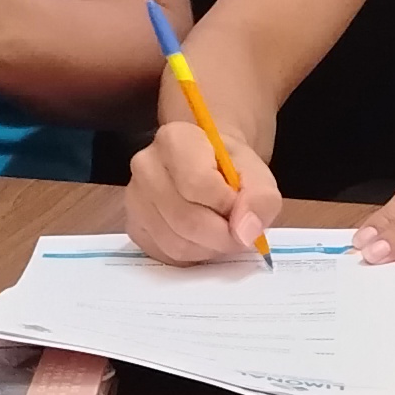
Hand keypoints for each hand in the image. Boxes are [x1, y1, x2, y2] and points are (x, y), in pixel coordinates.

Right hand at [126, 112, 284, 264]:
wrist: (209, 168)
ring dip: (209, 248)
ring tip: (222, 232)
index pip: (198, 184)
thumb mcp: (258, 174)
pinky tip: (203, 238)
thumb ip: (261, 198)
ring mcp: (134, 197)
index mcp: (174, 139)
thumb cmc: (230, 168)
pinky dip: (193, 255)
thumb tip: (246, 232)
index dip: (228, 205)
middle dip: (222, 236)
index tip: (241, 205)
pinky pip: (167, 254)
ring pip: (176, 243)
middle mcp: (145, 165)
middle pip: (186, 219)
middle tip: (240, 233)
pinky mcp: (134, 226)